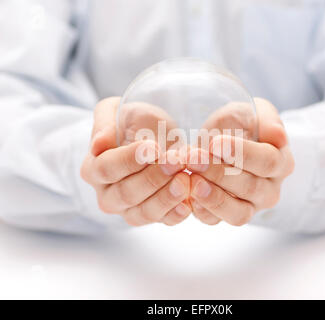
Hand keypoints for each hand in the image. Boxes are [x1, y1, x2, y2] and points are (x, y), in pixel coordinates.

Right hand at [81, 97, 191, 226]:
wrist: (149, 138)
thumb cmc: (130, 123)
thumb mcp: (113, 111)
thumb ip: (103, 123)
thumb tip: (98, 144)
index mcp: (93, 169)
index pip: (107, 169)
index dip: (129, 160)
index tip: (153, 148)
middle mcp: (108, 195)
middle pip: (127, 193)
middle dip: (153, 177)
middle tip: (176, 161)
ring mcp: (129, 210)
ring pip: (144, 212)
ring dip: (166, 197)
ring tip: (185, 180)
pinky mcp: (152, 216)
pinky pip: (162, 221)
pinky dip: (176, 214)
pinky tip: (188, 203)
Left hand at [187, 98, 294, 225]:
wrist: (224, 141)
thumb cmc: (242, 124)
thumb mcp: (256, 112)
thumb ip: (268, 120)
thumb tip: (278, 135)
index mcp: (281, 162)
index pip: (267, 162)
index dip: (241, 153)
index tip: (215, 143)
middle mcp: (270, 190)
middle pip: (249, 187)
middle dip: (218, 172)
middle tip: (193, 158)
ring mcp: (250, 206)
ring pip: (237, 213)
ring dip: (212, 197)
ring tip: (191, 180)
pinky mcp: (228, 215)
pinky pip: (216, 221)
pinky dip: (201, 211)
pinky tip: (187, 195)